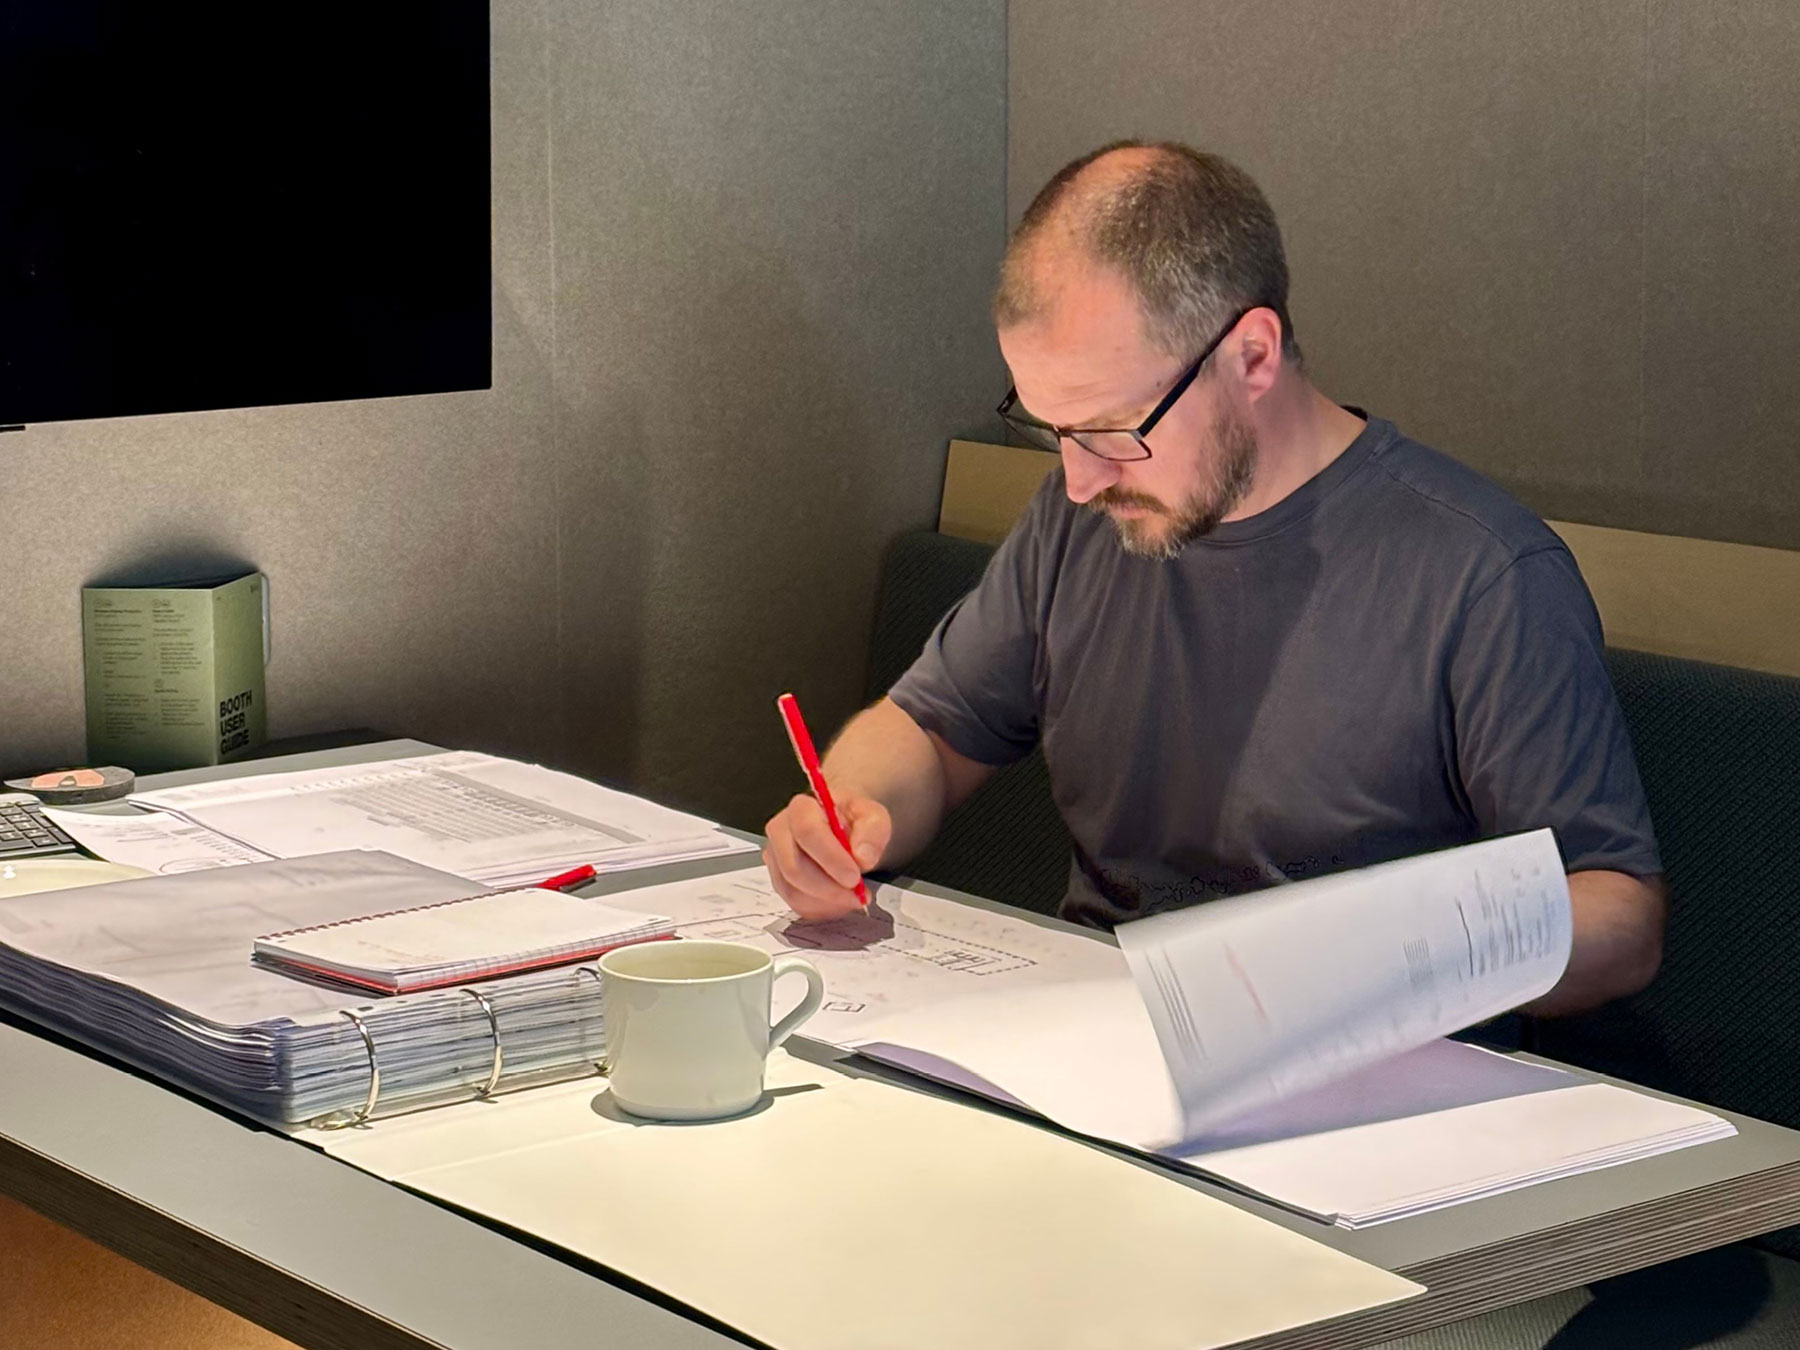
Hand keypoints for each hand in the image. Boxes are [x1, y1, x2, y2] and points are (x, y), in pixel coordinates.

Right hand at [763, 792, 889, 920]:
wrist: (844, 828)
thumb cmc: (854, 821)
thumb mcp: (874, 818)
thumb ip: (872, 832)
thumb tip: (862, 857)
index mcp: (802, 807)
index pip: (807, 832)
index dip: (830, 858)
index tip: (854, 877)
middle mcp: (780, 830)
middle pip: (794, 867)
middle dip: (828, 888)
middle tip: (857, 895)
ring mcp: (776, 857)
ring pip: (793, 890)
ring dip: (826, 902)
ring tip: (853, 898)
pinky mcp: (779, 879)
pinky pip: (795, 903)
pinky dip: (820, 909)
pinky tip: (840, 902)